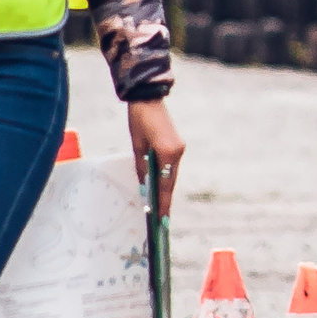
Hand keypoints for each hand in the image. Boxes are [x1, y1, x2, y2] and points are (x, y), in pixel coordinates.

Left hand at [129, 99, 185, 216]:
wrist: (148, 98)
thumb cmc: (139, 120)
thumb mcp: (137, 145)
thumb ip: (142, 166)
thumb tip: (145, 186)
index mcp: (167, 152)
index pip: (165, 184)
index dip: (163, 203)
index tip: (162, 219)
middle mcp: (177, 152)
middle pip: (171, 181)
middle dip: (165, 199)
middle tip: (162, 218)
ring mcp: (179, 148)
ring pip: (172, 174)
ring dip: (165, 188)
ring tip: (159, 205)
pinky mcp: (177, 145)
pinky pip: (171, 165)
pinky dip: (166, 176)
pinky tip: (160, 185)